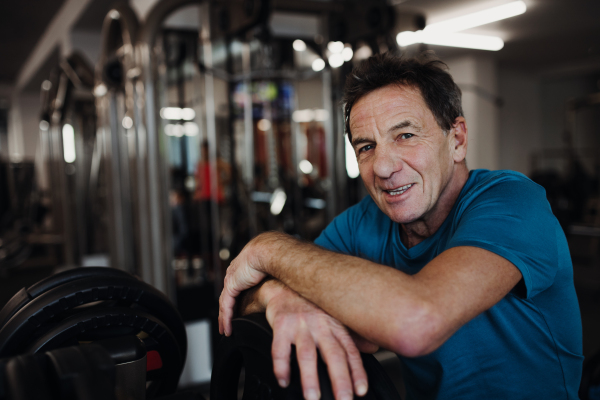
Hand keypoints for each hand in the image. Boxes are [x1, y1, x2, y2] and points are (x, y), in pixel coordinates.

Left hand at [219, 235, 269, 335]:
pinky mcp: (232, 285)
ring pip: (225, 304)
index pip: (237, 288)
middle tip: (227, 324)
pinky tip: (228, 328)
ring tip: (226, 330)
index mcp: (245, 268)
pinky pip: (226, 306)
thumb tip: (290, 284)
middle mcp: (236, 273)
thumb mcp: (277, 270)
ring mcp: (232, 279)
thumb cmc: (277, 255)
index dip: (237, 300)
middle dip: (227, 311)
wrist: (271, 249)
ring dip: (225, 318)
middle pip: (228, 296)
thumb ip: (278, 277)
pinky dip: (226, 318)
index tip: (238, 310)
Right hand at [265, 283, 370, 399]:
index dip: (357, 371)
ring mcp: (300, 325)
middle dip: (339, 380)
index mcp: (335, 326)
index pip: (350, 351)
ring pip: (307, 354)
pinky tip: (284, 380)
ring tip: (312, 397)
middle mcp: (320, 325)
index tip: (361, 390)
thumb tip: (374, 348)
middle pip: (333, 355)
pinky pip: (280, 349)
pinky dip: (281, 366)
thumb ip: (351, 335)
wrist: (283, 286)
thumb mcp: (334, 317)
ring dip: (310, 378)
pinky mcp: (281, 325)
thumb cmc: (310, 305)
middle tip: (343, 399)